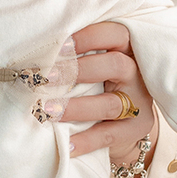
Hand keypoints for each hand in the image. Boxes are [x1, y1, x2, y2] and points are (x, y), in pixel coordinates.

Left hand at [58, 22, 158, 164]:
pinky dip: (86, 140)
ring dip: (76, 107)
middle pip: (115, 65)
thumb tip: (37, 56)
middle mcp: (136, 74)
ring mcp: (139, 103)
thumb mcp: (97, 65)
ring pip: (110, 104)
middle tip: (47, 77)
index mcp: (128, 50)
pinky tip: (66, 143)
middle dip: (78, 70)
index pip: (115, 34)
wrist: (126, 124)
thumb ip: (78, 56)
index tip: (58, 47)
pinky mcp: (136, 129)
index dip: (88, 37)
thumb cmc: (101, 85)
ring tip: (48, 110)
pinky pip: (108, 135)